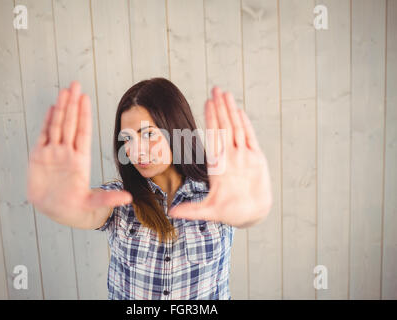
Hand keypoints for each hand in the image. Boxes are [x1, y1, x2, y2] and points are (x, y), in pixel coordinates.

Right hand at [27, 81, 131, 221]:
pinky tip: (51, 108)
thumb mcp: (94, 204)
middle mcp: (67, 153)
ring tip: (64, 91)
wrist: (57, 212)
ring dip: (60, 109)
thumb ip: (108, 199)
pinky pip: (42, 136)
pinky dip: (46, 122)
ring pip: (56, 126)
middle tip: (75, 84)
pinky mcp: (38, 158)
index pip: (83, 132)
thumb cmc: (77, 208)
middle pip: (70, 124)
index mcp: (81, 160)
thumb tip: (129, 199)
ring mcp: (53, 154)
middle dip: (72, 104)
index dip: (83, 115)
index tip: (85, 98)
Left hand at [168, 86, 272, 227]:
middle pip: (224, 127)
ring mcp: (243, 156)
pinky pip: (250, 139)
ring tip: (227, 94)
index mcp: (217, 164)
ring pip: (237, 128)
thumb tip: (170, 213)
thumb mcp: (209, 211)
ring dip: (231, 111)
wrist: (251, 215)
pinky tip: (240, 111)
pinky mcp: (256, 160)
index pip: (213, 136)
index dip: (210, 119)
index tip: (206, 103)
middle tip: (215, 88)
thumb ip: (191, 210)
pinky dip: (246, 125)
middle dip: (219, 108)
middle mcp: (230, 156)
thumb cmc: (230, 213)